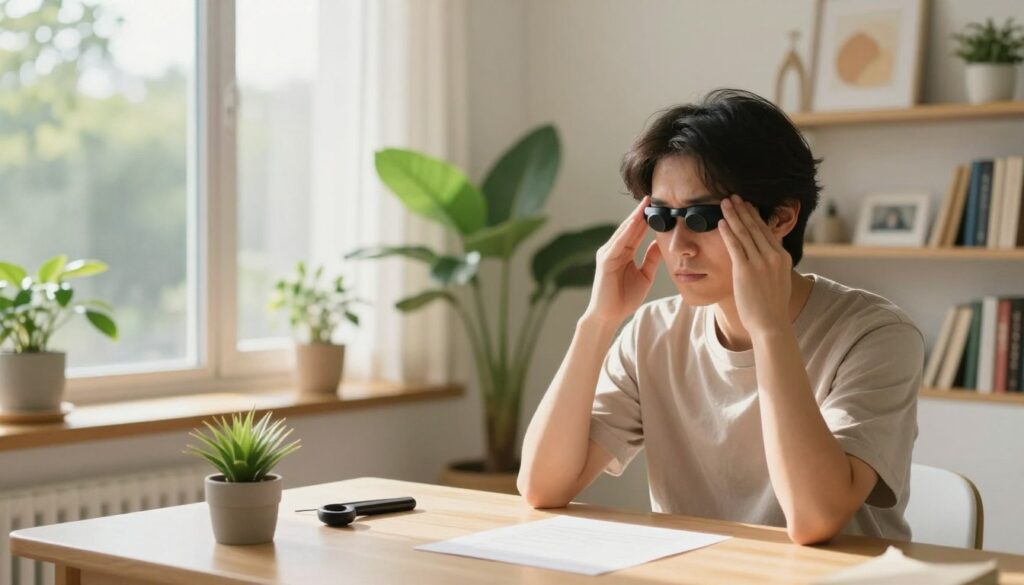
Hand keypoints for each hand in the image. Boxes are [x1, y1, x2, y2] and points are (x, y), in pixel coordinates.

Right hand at [584, 196, 661, 325]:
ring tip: (644, 204)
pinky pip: (618, 243)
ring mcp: (608, 254)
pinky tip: (635, 222)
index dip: (646, 218)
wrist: (609, 315)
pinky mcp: (605, 261)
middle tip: (651, 196)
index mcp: (624, 253)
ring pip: (624, 232)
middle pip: (630, 228)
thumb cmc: (624, 298)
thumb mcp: (645, 275)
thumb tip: (661, 243)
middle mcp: (614, 250)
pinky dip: (626, 232)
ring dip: (634, 218)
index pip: (636, 232)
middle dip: (640, 213)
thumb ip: (651, 259)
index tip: (658, 205)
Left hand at [718, 194, 791, 335]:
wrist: (771, 324)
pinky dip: (727, 232)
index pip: (766, 231)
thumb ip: (773, 264)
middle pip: (755, 227)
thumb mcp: (779, 279)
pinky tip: (720, 223)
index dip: (754, 216)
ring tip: (724, 203)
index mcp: (781, 257)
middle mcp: (772, 256)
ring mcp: (760, 262)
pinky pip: (734, 246)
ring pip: (744, 233)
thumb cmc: (772, 306)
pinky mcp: (745, 270)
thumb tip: (769, 252)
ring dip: (733, 215)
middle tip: (733, 196)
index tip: (746, 205)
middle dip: (742, 210)